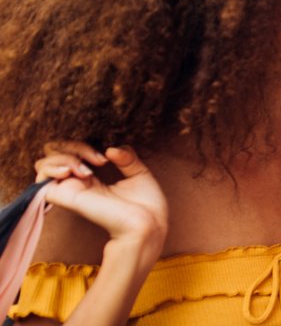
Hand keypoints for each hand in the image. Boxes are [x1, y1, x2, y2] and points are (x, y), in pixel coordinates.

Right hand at [35, 142, 167, 250]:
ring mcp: (71, 190)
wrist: (149, 224)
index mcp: (93, 178)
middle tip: (98, 159)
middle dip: (71, 146)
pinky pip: (41, 181)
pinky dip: (53, 169)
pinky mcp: (67, 198)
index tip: (107, 156)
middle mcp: (78, 183)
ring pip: (43, 164)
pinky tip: (75, 172)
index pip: (71, 152)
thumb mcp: (139, 173)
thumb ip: (126, 157)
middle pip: (53, 153)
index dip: (85, 146)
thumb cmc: (146, 205)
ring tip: (86, 169)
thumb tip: (110, 148)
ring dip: (62, 157)